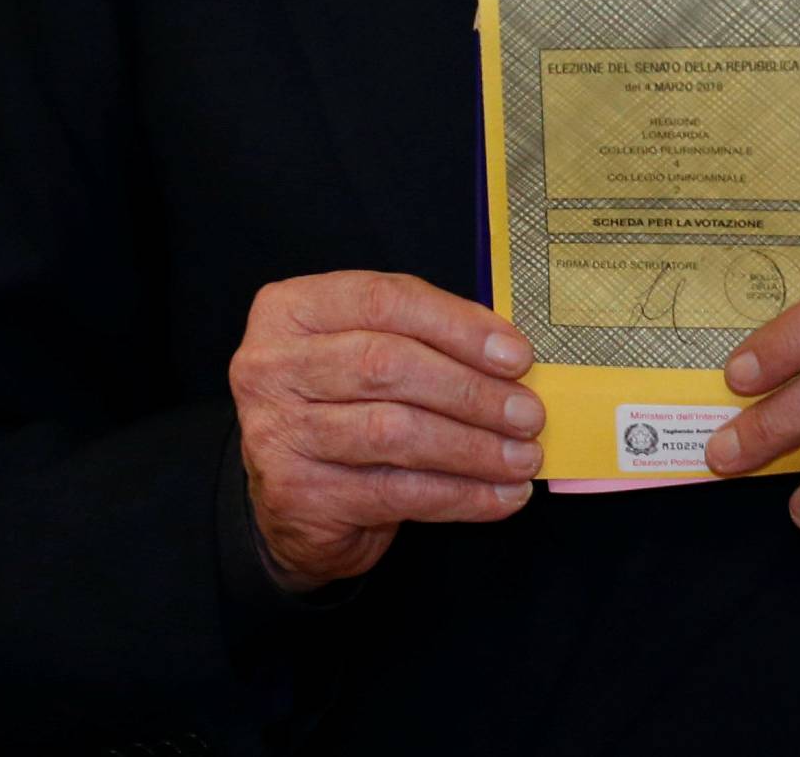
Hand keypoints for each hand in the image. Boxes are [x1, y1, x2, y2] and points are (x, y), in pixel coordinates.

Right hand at [229, 270, 542, 588]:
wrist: (288, 500)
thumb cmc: (341, 408)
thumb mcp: (361, 351)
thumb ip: (419, 339)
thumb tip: (509, 355)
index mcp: (291, 309)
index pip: (383, 300)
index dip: (456, 325)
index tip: (516, 354)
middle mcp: (272, 365)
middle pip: (387, 365)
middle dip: (470, 390)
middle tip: (527, 413)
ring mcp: (278, 432)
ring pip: (394, 432)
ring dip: (473, 446)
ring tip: (523, 456)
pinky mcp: (298, 495)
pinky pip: (395, 492)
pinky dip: (459, 495)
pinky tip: (500, 495)